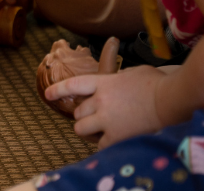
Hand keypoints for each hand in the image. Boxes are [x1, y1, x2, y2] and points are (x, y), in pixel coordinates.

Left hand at [45, 66, 165, 148]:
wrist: (170, 99)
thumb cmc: (157, 84)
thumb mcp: (134, 72)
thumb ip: (120, 77)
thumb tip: (119, 79)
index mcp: (103, 83)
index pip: (72, 85)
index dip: (58, 90)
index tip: (47, 94)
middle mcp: (99, 100)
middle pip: (78, 112)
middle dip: (85, 116)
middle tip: (97, 119)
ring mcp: (106, 119)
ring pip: (81, 129)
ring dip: (88, 131)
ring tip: (101, 132)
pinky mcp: (115, 136)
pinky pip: (99, 145)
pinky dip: (104, 145)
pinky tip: (114, 142)